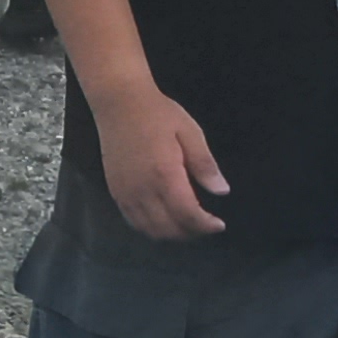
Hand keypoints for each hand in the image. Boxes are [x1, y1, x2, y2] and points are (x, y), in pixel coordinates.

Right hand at [90, 83, 231, 238]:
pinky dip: (151, 228)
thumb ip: (204, 164)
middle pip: (169, 228)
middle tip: (205, 225)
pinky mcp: (115, 192)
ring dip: (171, 234)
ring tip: (187, 225)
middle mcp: (143, 190)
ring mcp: (126, 193)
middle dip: (191, 233)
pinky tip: (163, 219)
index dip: (205, 226)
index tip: (219, 225)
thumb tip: (222, 191)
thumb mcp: (189, 132)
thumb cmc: (158, 114)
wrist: (119, 102)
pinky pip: (133, 221)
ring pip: (150, 230)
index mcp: (165, 174)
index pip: (187, 214)